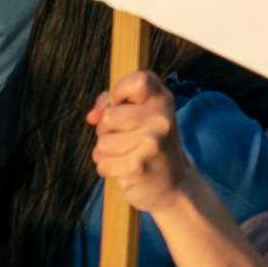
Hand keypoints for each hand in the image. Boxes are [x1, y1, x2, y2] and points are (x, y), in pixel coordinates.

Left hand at [86, 71, 195, 215]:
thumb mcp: (144, 118)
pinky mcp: (138, 166)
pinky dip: (107, 169)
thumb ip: (115, 105)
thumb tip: (92, 116)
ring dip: (107, 152)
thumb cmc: (152, 147)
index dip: (119, 90)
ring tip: (126, 155)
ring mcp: (151, 142)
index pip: (139, 80)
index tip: (118, 103)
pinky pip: (103, 163)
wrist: (175, 187)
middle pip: (109, 116)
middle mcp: (161, 119)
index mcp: (163, 101)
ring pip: (103, 142)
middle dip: (106, 130)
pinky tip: (124, 170)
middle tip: (124, 138)